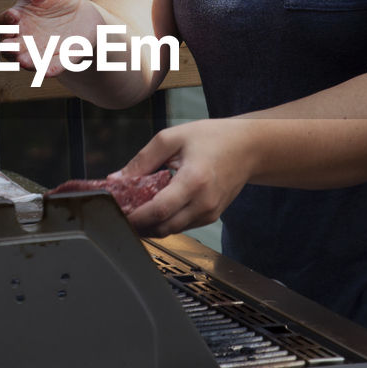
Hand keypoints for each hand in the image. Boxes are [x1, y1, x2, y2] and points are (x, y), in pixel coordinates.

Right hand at [0, 0, 97, 79]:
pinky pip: (54, 67)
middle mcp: (24, 40)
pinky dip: (50, 70)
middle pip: (8, 50)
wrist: (84, 10)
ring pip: (29, 62)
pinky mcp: (62, 59)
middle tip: (10, 46)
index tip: (13, 15)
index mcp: (16, 21)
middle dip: (8, 49)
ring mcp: (42, 52)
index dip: (3, 22)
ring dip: (26, 63)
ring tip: (25, 62)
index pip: (0, 25)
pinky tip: (48, 72)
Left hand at [114, 119, 250, 236]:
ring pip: (172, 230)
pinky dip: (165, 221)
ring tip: (135, 209)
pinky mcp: (211, 217)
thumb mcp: (173, 137)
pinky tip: (155, 208)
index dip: (135, 217)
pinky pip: (182, 226)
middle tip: (122, 212)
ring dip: (151, 225)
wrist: (248, 148)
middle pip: (163, 227)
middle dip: (139, 225)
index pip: (159, 210)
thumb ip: (143, 159)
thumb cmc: (213, 138)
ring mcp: (209, 213)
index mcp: (194, 180)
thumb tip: (118, 179)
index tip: (118, 213)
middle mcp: (204, 203)